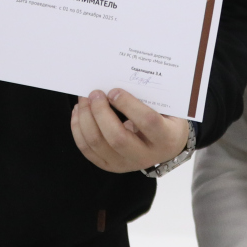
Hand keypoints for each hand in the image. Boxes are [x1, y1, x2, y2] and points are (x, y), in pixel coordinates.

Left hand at [69, 88, 188, 172]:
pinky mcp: (110, 166)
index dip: (128, 105)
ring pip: (97, 144)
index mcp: (166, 138)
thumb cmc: (166, 119)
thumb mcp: (167, 108)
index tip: (114, 90)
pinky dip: (78, 129)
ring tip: (84, 100)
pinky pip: (87, 149)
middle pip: (117, 138)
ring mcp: (126, 164)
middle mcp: (146, 157)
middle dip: (100, 112)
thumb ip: (149, 97)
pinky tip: (79, 112)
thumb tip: (116, 80)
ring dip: (86, 118)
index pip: (148, 122)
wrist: (165, 146)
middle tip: (95, 93)